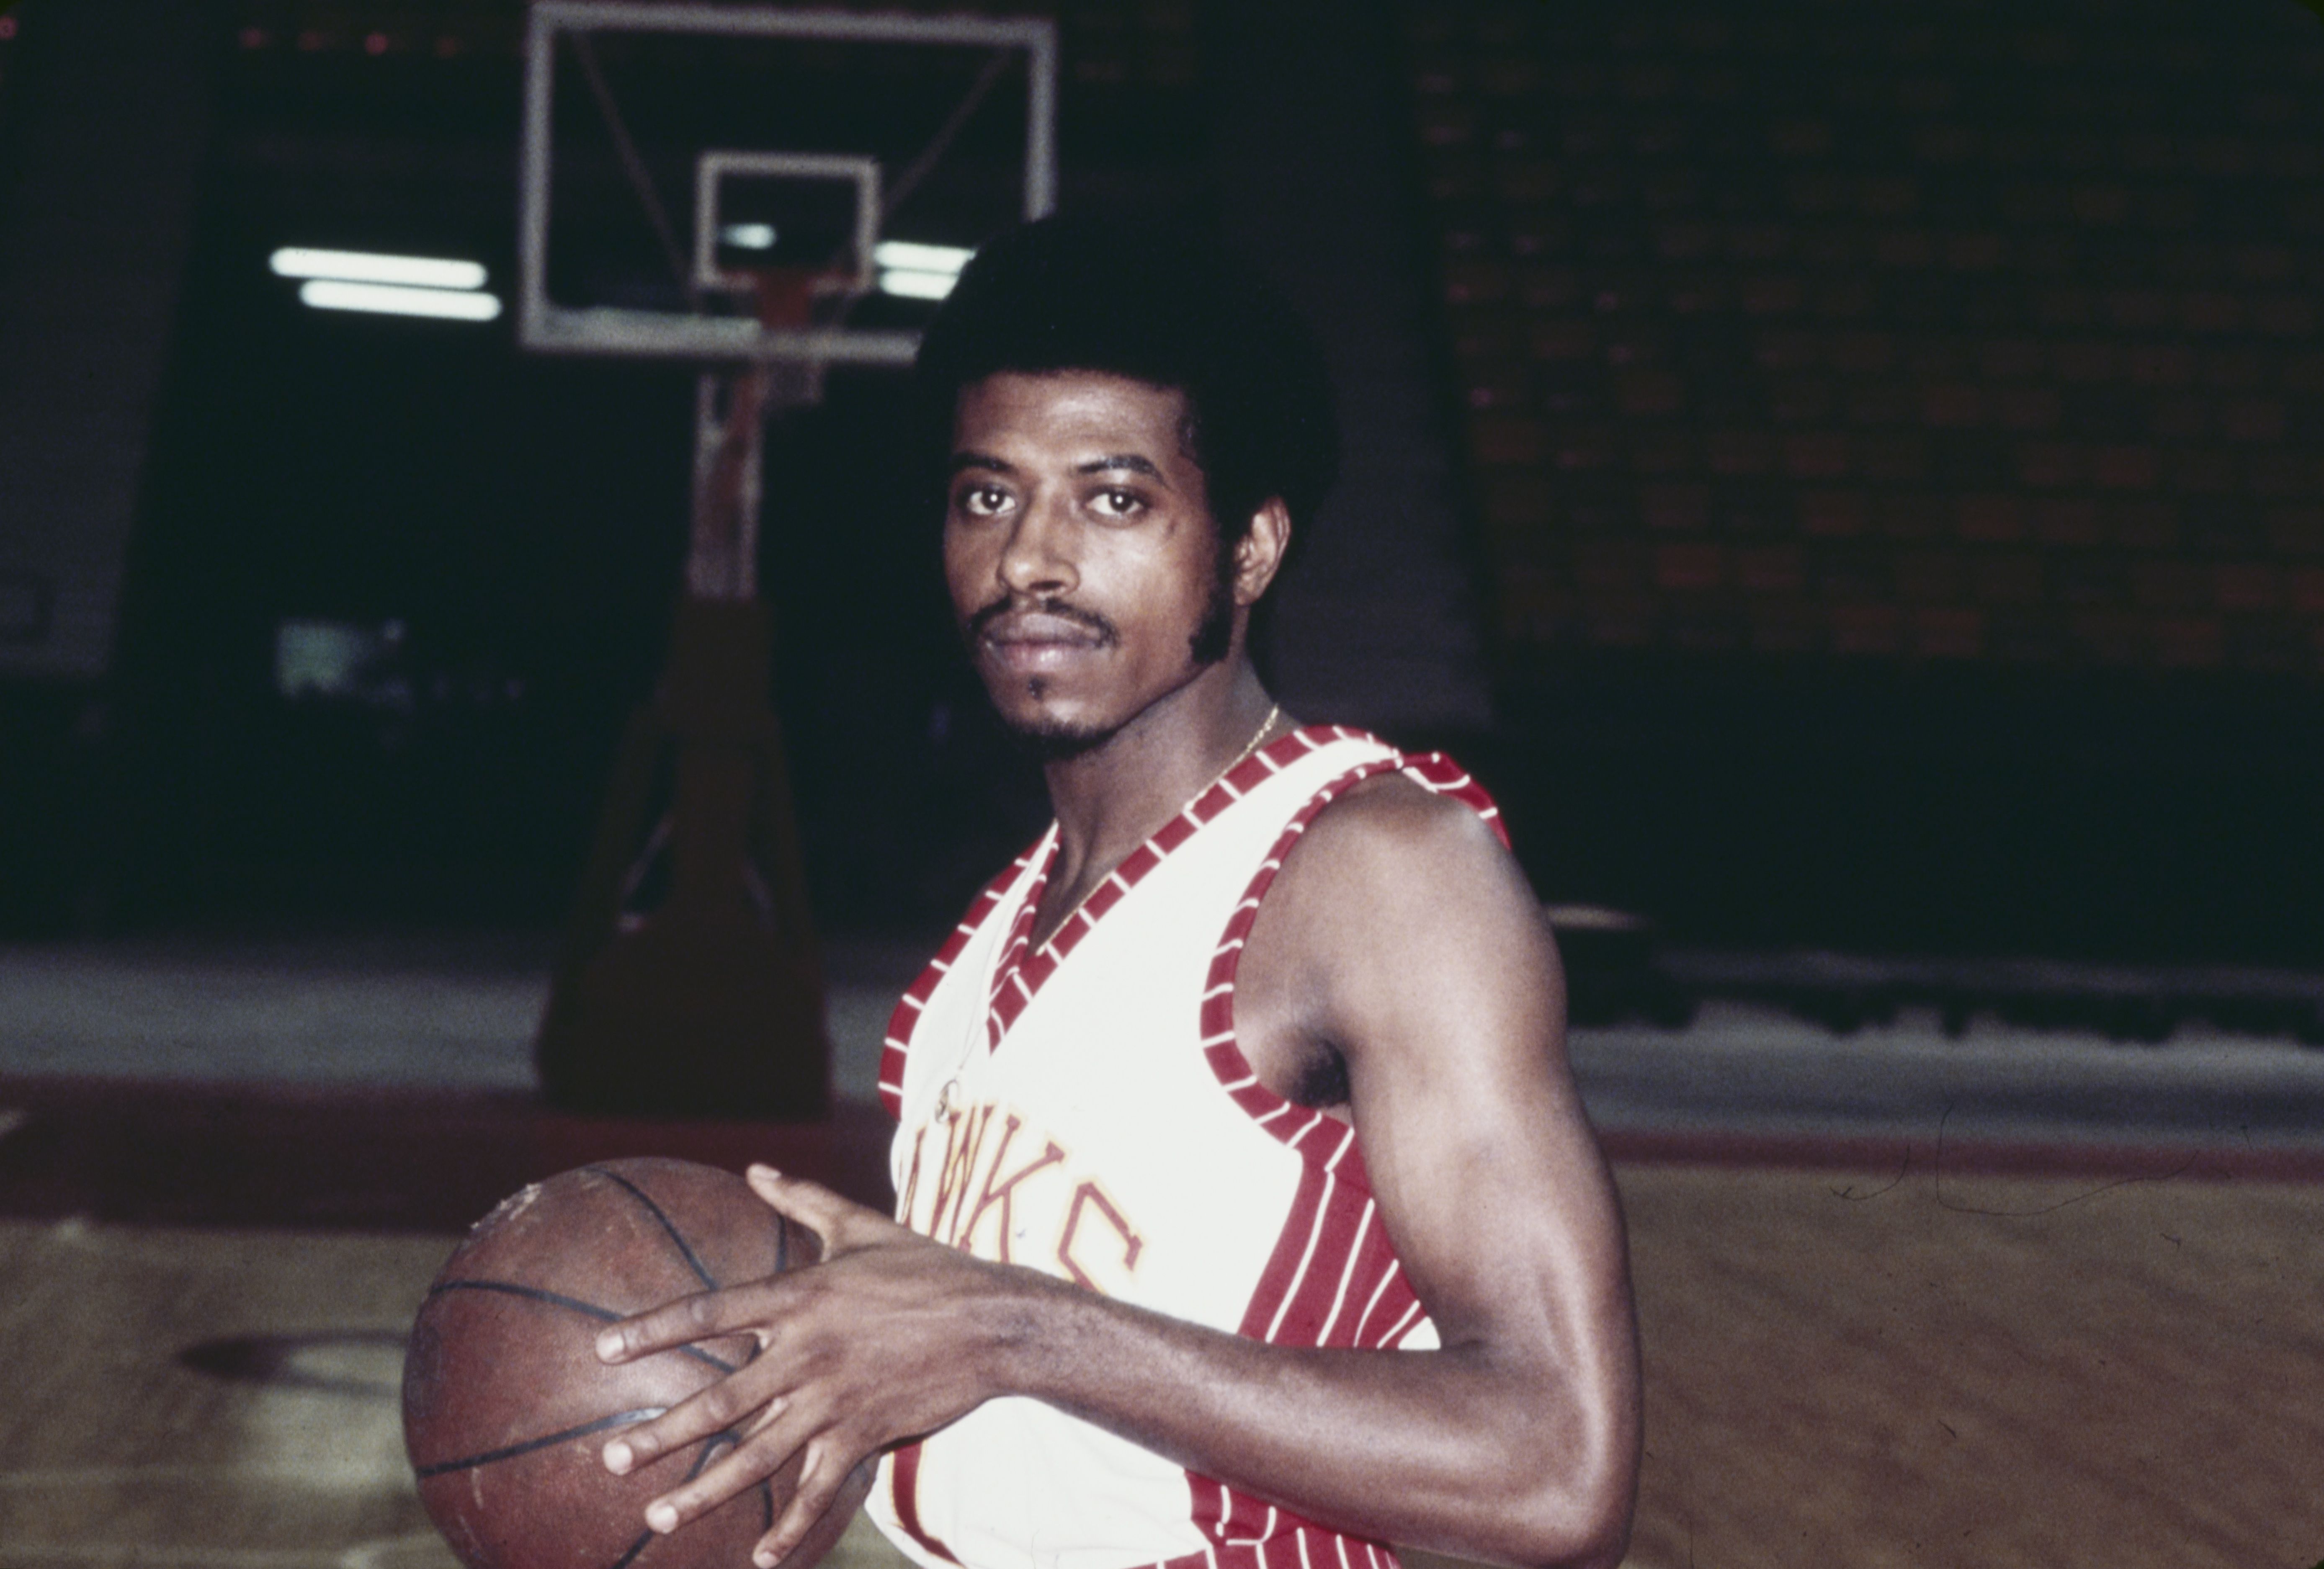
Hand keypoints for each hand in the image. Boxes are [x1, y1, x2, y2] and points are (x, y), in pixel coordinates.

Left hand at [595, 1164, 1040, 1566]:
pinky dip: (790, 1528)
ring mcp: (835, 1400)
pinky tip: (760, 1558)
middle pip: (720, 1402)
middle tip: (612, 1458)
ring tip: (657, 1517)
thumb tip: (754, 1168)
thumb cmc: (928, 1267)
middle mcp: (807, 1353)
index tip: (603, 1350)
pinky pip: (820, 1490)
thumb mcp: (862, 1226)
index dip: (652, 1330)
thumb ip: (804, 1198)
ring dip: (704, 1492)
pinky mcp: (866, 1435)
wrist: (996, 1321)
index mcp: (801, 1296)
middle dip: (661, 1436)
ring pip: (758, 1456)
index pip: (710, 1312)